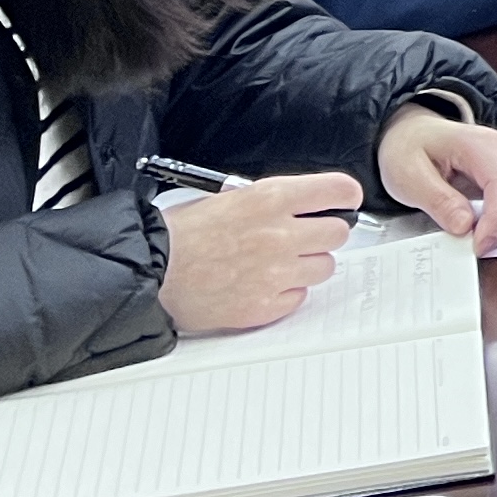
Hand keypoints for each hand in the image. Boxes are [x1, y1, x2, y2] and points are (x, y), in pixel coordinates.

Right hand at [157, 173, 359, 333]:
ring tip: (279, 263)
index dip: (345, 197)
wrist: (150, 271)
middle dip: (325, 234)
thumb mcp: (227, 197)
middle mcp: (279, 234)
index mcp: (270, 199)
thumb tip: (301, 204)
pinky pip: (299, 297)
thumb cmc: (179, 234)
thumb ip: (270, 200)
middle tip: (307, 237)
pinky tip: (264, 284)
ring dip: (308, 265)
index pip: (337, 190)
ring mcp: (275, 273)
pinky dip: (287, 293)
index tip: (345, 202)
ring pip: (324, 267)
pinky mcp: (264, 305)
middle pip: (338, 233)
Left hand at [379, 107, 496, 250]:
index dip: (496, 222)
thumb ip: (437, 200)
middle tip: (474, 247)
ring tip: (482, 239)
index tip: (477, 247)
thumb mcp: (408, 177)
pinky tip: (492, 228)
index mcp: (479, 144)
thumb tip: (465, 226)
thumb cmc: (409, 151)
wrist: (416, 134)